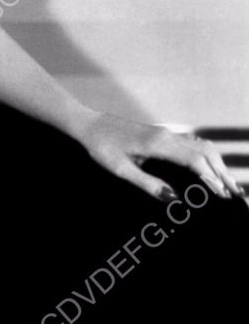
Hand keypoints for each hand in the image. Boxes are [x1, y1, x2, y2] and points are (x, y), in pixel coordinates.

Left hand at [75, 111, 241, 201]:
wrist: (89, 125)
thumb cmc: (102, 147)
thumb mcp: (121, 170)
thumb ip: (148, 184)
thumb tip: (174, 199)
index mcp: (158, 144)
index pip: (195, 161)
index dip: (211, 178)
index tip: (222, 195)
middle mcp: (167, 136)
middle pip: (205, 152)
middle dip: (221, 173)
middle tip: (233, 193)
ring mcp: (166, 133)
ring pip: (201, 146)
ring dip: (216, 164)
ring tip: (226, 184)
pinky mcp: (162, 134)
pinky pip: (192, 144)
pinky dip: (206, 157)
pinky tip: (209, 169)